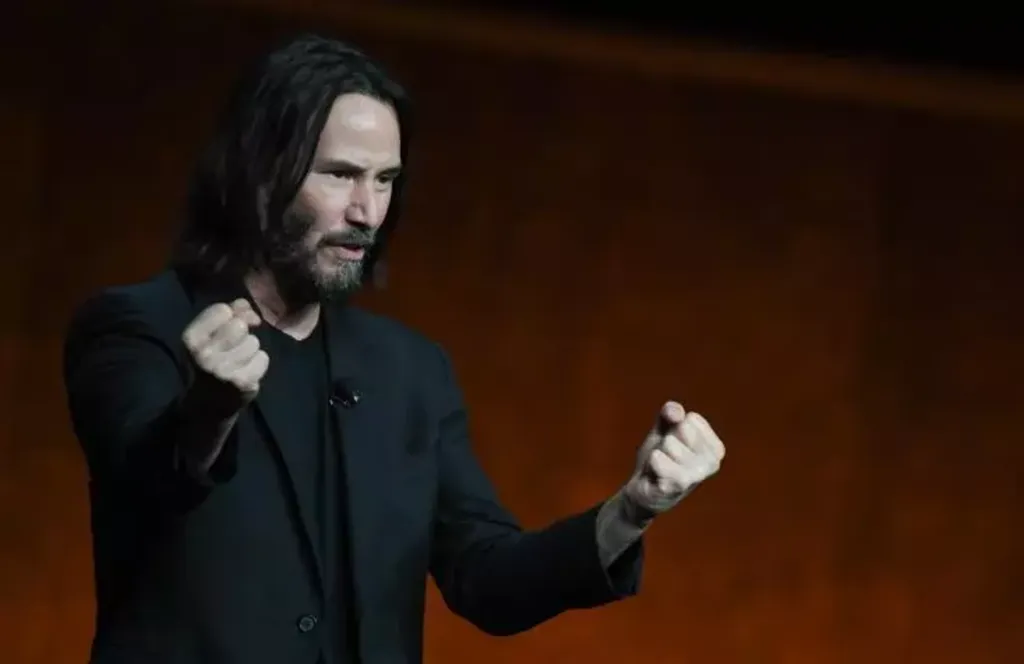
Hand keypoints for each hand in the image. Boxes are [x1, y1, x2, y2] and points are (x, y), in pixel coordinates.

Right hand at [181, 298, 267, 417]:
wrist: (207, 405)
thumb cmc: (211, 362)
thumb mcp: (209, 335)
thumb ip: (229, 313)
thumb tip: (248, 307)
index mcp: (191, 339)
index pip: (222, 310)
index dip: (231, 316)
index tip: (226, 329)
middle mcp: (204, 354)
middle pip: (240, 325)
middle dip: (241, 334)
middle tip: (232, 350)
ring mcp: (224, 370)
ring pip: (254, 342)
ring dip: (250, 350)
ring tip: (237, 363)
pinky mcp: (242, 382)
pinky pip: (263, 358)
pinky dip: (258, 364)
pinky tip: (246, 372)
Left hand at [621, 401, 724, 522]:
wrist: (644, 489)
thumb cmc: (660, 457)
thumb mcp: (665, 430)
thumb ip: (670, 413)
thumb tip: (676, 412)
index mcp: (716, 449)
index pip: (690, 419)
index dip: (674, 429)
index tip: (674, 445)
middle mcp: (712, 463)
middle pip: (680, 430)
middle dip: (665, 441)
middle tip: (665, 457)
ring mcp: (697, 476)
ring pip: (668, 443)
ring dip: (657, 453)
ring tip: (660, 467)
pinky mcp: (677, 486)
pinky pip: (658, 458)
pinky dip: (651, 462)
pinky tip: (655, 474)